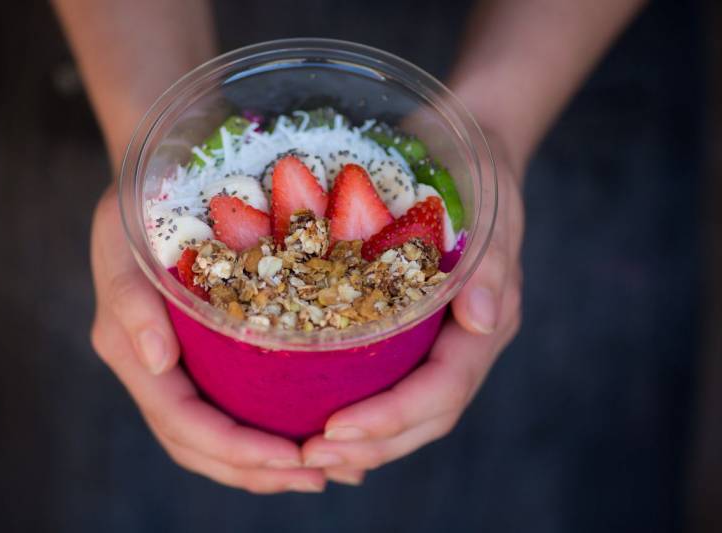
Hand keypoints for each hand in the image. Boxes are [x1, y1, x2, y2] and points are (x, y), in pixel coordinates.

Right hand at [89, 186, 326, 492]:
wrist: (145, 186)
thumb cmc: (137, 205)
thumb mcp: (123, 235)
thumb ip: (131, 302)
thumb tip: (160, 364)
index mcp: (133, 352)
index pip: (182, 421)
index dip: (235, 449)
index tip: (292, 457)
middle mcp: (152, 370)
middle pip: (199, 446)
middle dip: (256, 470)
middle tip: (318, 476)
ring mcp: (173, 368)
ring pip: (213, 439)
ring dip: (263, 466)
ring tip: (321, 472)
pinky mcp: (196, 357)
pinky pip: (226, 408)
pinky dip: (263, 433)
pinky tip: (305, 436)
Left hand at [301, 136, 523, 485]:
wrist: (468, 150)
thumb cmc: (479, 175)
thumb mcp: (492, 206)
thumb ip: (491, 265)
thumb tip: (483, 319)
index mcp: (484, 325)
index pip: (442, 390)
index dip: (393, 418)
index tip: (334, 430)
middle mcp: (462, 342)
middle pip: (423, 417)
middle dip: (371, 445)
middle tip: (310, 460)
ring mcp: (437, 339)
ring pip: (405, 410)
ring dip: (361, 440)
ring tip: (308, 454)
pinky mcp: (410, 328)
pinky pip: (387, 381)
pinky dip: (357, 407)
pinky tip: (316, 421)